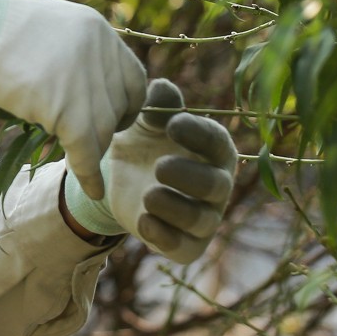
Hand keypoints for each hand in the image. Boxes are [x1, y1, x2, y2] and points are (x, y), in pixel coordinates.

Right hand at [0, 0, 146, 199]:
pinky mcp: (67, 109)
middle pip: (122, 106)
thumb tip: (86, 85)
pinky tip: (93, 188)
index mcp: (97, 29)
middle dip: (108, 126)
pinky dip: (90, 174)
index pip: (134, 78)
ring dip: (92, 150)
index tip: (107, 116)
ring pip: (103, 131)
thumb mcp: (47, 30)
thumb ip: (74, 53)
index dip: (123, 103)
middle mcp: (100, 51)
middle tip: (86, 136)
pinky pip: (88, 151)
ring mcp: (85, 80)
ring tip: (81, 162)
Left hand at [60, 78, 236, 262]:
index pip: (217, 142)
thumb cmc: (144, 140)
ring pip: (201, 219)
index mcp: (213, 149)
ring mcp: (204, 217)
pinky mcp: (186, 244)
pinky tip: (144, 222)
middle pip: (216, 185)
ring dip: (176, 209)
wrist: (119, 177)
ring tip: (148, 195)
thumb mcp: (144, 119)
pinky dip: (164, 237)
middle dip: (189, 177)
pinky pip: (183, 247)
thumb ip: (156, 103)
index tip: (172, 124)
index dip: (198, 133)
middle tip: (159, 166)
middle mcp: (217, 184)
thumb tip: (161, 88)